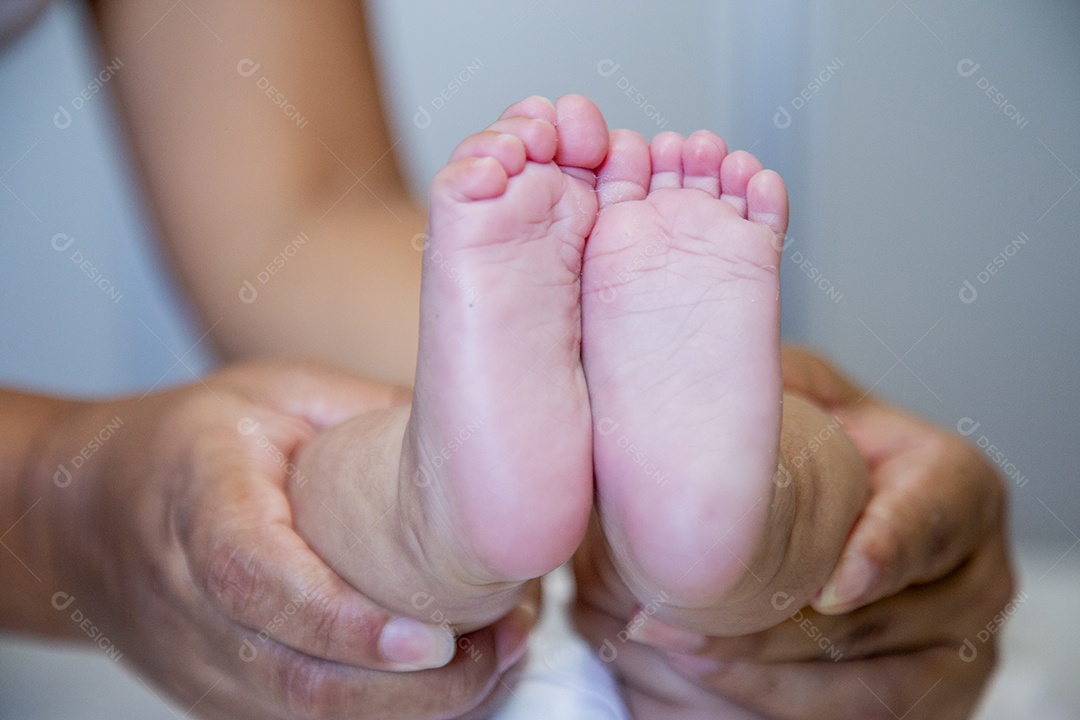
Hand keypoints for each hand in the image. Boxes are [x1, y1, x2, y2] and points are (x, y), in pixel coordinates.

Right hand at [36, 362, 533, 718]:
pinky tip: (453, 683)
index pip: (258, 583)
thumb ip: (366, 412)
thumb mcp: (277, 394)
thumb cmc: (190, 441)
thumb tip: (471, 440)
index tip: (432, 637)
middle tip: (503, 645)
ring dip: (415, 710)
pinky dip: (387, 716)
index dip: (344, 622)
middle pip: (297, 680)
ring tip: (497, 661)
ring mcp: (204, 667)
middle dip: (414, 688)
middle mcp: (194, 607)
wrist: (86, 511)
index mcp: (201, 508)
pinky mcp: (224, 697)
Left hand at [572, 346, 1013, 718]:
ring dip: (762, 675)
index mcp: (956, 488)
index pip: (938, 517)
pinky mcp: (920, 704)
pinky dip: (768, 702)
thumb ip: (778, 380)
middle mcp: (971, 577)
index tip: (831, 585)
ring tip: (675, 648)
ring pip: (866, 688)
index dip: (887, 551)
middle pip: (885, 619)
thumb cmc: (814, 460)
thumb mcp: (803, 400)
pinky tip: (703, 675)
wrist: (819, 532)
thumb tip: (705, 348)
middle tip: (685, 619)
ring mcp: (952, 652)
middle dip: (778, 627)